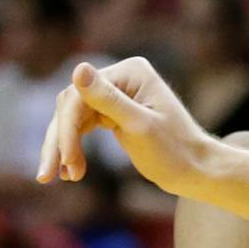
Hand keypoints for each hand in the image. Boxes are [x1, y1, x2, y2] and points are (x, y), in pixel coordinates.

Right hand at [36, 58, 218, 191]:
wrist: (198, 171)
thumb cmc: (177, 151)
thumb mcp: (140, 127)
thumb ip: (109, 101)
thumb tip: (78, 69)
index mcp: (131, 72)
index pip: (81, 96)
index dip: (67, 129)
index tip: (68, 163)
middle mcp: (121, 77)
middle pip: (72, 106)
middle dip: (60, 141)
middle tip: (49, 176)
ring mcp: (116, 94)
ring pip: (72, 117)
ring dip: (61, 147)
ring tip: (52, 178)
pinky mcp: (113, 113)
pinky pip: (82, 126)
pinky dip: (72, 147)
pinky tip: (68, 171)